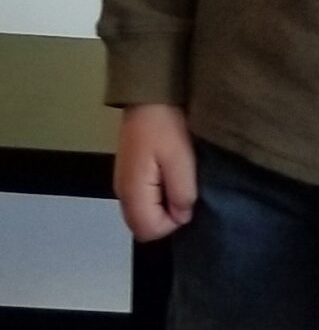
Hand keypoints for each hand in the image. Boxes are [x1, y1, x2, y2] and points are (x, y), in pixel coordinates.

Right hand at [113, 104, 197, 241]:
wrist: (148, 98)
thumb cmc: (165, 127)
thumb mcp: (181, 160)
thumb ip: (181, 193)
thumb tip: (182, 216)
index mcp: (133, 192)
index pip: (148, 231)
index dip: (172, 223)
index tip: (185, 201)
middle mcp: (122, 193)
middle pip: (142, 226)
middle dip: (166, 217)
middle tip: (182, 191)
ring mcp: (123, 185)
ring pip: (142, 214)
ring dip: (162, 207)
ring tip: (177, 181)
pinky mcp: (128, 176)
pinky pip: (141, 201)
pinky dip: (156, 197)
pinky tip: (168, 177)